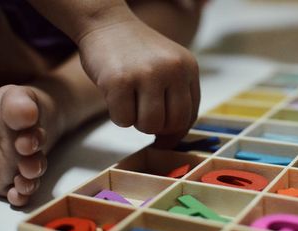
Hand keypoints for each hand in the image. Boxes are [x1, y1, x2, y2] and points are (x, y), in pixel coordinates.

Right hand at [77, 18, 199, 146]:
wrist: (107, 23)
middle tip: (142, 114)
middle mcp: (172, 70)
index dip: (176, 132)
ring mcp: (147, 74)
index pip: (190, 115)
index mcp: (188, 68)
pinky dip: (117, 115)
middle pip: (173, 124)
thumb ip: (176, 96)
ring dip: (136, 122)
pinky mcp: (119, 81)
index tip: (164, 139)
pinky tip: (115, 96)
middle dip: (156, 128)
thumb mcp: (168, 66)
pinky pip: (123, 120)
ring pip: (149, 125)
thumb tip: (172, 139)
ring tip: (130, 102)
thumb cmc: (136, 52)